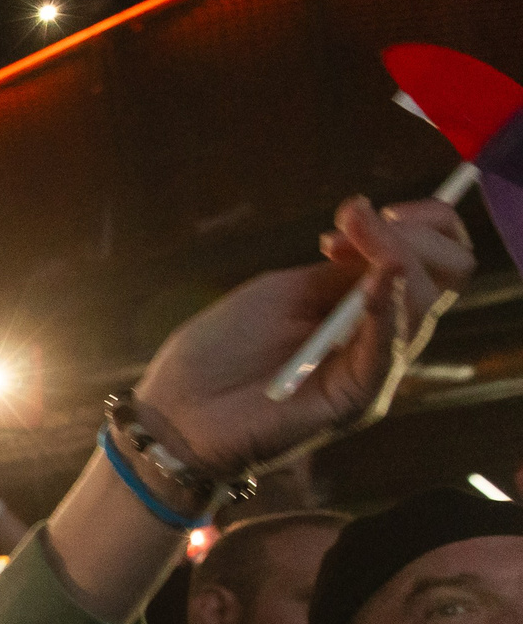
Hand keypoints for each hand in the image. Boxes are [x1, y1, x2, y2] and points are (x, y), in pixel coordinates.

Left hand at [135, 194, 472, 477]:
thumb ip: (341, 270)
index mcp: (367, 306)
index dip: (417, 224)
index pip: (432, 259)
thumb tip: (385, 235)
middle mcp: (382, 337)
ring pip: (424, 303)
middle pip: (447, 275)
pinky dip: (386, 306)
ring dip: (397, 254)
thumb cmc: (221, 349)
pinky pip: (388, 349)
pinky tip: (374, 279)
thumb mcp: (283, 291)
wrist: (177, 411)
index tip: (359, 211)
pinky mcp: (355, 400)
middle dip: (414, 232)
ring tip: (349, 234)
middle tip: (358, 221)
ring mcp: (373, 369)